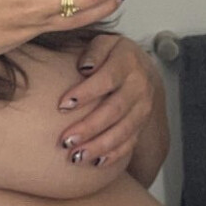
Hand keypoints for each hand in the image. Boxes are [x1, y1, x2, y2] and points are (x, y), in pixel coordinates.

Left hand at [54, 34, 157, 169]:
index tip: (62, 106)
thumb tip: (84, 66)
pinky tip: (95, 163)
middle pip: (115, 110)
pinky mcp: (142, 124)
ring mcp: (143, 107)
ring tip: (75, 157)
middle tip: (65, 141)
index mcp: (128, 62)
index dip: (86, 93)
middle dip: (89, 127)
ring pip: (123, 130)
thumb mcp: (104, 43)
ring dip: (99, 146)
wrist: (141, 68)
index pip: (107, 79)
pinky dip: (113, 155)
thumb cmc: (112, 55)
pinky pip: (130, 143)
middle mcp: (139, 85)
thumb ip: (94, 51)